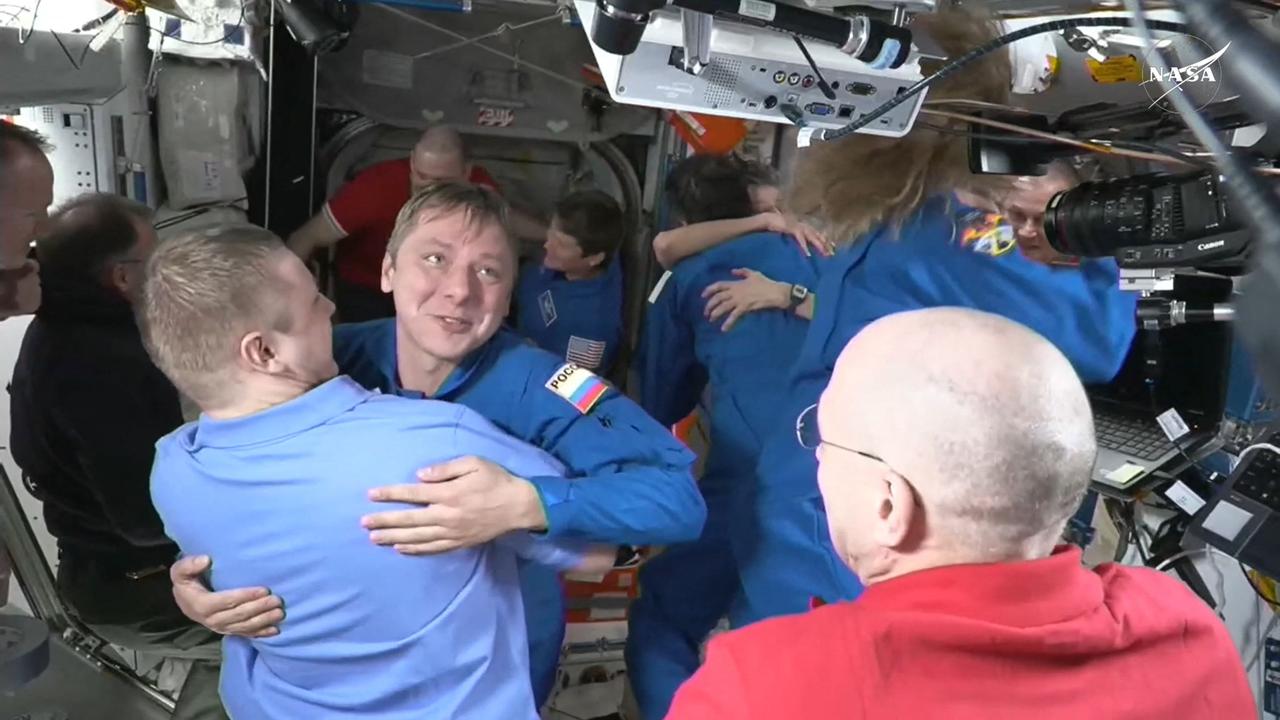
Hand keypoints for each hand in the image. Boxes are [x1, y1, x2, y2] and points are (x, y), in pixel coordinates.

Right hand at [170, 555, 283, 637]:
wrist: (185, 599)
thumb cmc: (187, 581)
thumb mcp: (180, 571)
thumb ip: (189, 565)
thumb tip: (205, 560)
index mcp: (201, 605)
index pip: (226, 601)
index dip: (245, 596)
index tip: (264, 589)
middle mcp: (211, 619)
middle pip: (238, 615)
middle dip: (259, 608)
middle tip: (277, 600)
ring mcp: (220, 627)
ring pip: (244, 626)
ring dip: (263, 621)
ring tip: (279, 613)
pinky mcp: (228, 630)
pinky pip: (245, 634)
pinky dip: (260, 633)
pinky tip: (275, 630)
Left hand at [363, 456, 547, 554]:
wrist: (519, 506)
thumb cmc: (496, 480)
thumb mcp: (474, 463)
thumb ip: (445, 469)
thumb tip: (420, 475)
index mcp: (449, 493)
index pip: (412, 493)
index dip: (390, 494)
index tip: (371, 495)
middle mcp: (446, 515)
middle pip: (409, 519)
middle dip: (384, 520)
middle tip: (364, 523)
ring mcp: (452, 532)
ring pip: (417, 537)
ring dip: (393, 537)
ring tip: (374, 538)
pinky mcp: (458, 542)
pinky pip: (432, 548)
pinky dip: (415, 549)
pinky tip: (400, 548)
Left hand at [701, 268, 791, 331]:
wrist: (775, 292)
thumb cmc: (766, 283)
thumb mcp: (753, 274)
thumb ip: (742, 272)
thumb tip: (732, 271)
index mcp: (736, 284)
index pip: (719, 285)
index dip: (709, 290)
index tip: (702, 296)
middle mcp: (735, 291)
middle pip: (718, 297)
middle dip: (709, 305)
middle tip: (706, 312)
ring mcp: (739, 300)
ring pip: (723, 307)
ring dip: (715, 313)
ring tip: (711, 319)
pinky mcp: (745, 308)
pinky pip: (734, 316)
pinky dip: (728, 323)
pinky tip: (723, 329)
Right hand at [758, 213, 833, 256]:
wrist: (768, 219)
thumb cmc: (778, 227)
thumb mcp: (789, 233)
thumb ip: (796, 238)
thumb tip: (803, 247)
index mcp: (803, 226)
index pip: (817, 233)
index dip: (825, 240)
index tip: (833, 247)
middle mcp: (802, 225)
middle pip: (817, 235)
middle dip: (825, 244)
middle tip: (833, 253)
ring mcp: (798, 226)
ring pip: (812, 236)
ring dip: (819, 245)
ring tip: (825, 253)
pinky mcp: (791, 228)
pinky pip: (800, 239)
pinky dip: (804, 246)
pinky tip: (808, 255)